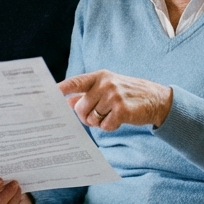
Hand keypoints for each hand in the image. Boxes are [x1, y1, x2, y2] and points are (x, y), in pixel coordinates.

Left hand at [58, 70, 172, 131]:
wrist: (155, 99)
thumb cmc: (127, 94)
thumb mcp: (107, 88)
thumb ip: (86, 95)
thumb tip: (67, 102)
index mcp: (99, 76)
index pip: (75, 82)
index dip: (61, 89)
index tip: (48, 94)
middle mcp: (105, 83)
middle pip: (80, 108)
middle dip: (86, 116)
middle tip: (99, 114)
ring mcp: (113, 96)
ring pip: (91, 119)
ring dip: (99, 122)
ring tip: (111, 114)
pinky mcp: (122, 110)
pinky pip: (104, 126)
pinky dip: (111, 126)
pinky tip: (120, 119)